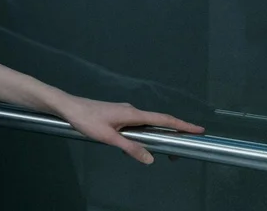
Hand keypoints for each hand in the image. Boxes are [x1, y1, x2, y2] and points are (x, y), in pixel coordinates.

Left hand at [55, 95, 204, 163]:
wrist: (67, 107)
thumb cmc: (86, 120)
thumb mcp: (108, 137)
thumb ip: (130, 148)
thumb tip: (150, 159)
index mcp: (133, 114)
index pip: (163, 119)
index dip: (182, 124)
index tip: (199, 130)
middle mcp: (132, 111)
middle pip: (158, 123)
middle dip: (171, 135)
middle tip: (178, 152)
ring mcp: (124, 112)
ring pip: (146, 125)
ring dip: (155, 137)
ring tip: (160, 151)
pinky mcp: (117, 116)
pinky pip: (136, 126)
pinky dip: (143, 135)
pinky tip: (136, 145)